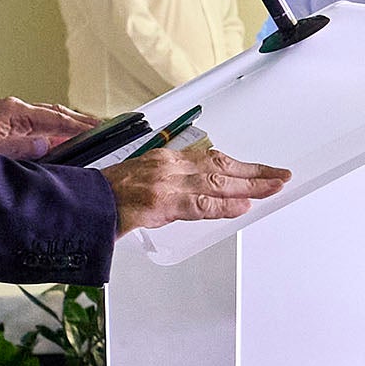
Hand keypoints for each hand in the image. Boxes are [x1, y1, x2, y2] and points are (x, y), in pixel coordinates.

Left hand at [0, 96, 92, 157]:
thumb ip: (20, 148)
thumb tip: (46, 145)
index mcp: (12, 111)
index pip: (53, 118)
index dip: (77, 125)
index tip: (97, 130)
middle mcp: (14, 110)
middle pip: (55, 113)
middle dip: (80, 120)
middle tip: (104, 127)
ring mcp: (12, 117)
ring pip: (49, 118)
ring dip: (70, 125)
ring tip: (92, 131)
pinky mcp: (9, 127)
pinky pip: (40, 127)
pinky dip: (57, 131)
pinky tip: (68, 139)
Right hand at [107, 146, 291, 234]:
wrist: (84, 203)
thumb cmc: (109, 195)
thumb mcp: (144, 179)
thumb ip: (174, 185)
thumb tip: (202, 193)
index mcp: (166, 159)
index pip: (212, 158)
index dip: (240, 165)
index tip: (260, 169)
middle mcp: (170, 167)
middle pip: (221, 166)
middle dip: (255, 173)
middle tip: (281, 176)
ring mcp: (167, 184)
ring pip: (218, 182)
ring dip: (249, 186)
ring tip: (273, 188)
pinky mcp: (162, 202)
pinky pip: (201, 204)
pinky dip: (224, 206)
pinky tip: (243, 207)